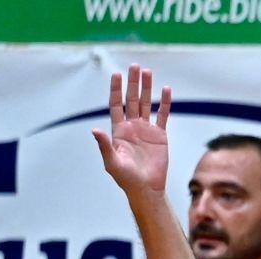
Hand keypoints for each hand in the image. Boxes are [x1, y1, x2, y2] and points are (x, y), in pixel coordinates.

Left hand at [93, 64, 172, 194]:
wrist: (146, 189)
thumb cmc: (126, 178)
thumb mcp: (112, 162)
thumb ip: (104, 145)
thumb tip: (94, 129)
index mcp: (119, 130)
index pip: (116, 104)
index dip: (116, 89)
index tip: (116, 74)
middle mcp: (132, 127)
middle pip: (132, 100)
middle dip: (133, 83)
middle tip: (134, 66)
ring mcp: (146, 130)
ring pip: (147, 104)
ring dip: (147, 88)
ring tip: (148, 72)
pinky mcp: (160, 136)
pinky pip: (163, 116)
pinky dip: (165, 103)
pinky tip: (166, 90)